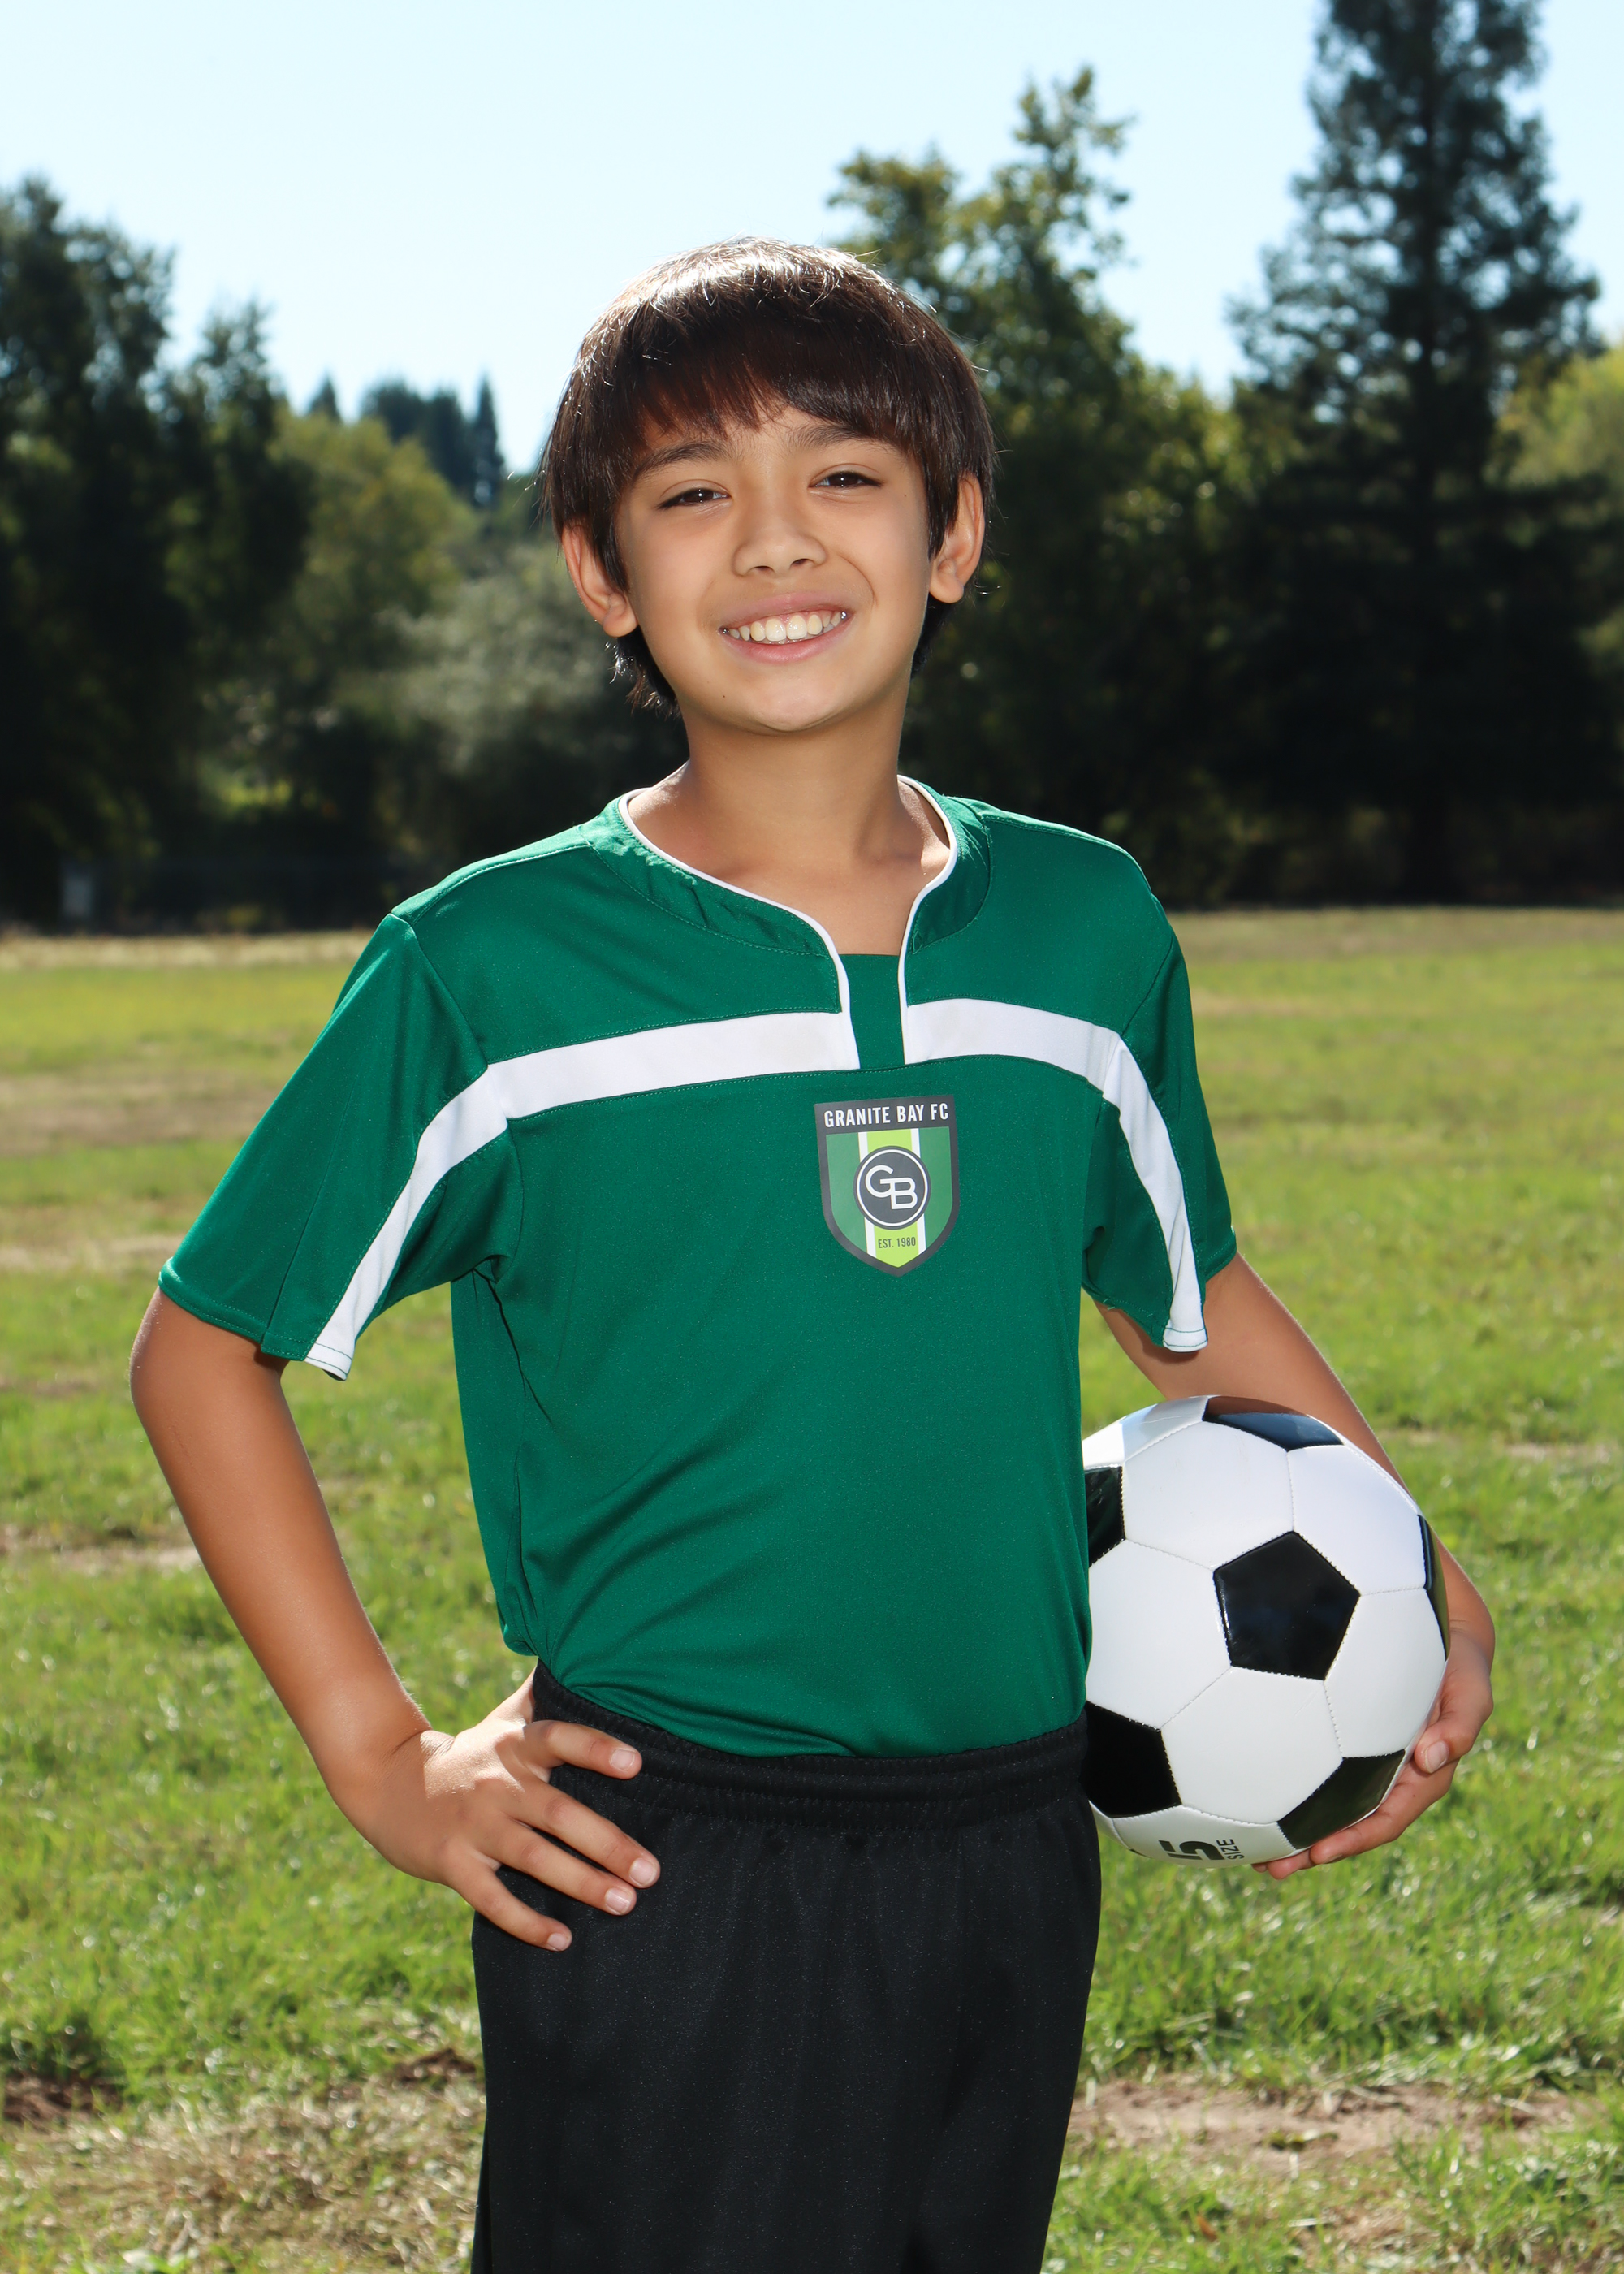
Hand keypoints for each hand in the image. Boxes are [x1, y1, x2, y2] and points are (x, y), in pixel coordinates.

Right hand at [352, 1674, 660, 1947]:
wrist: (388, 1784)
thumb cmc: (468, 1755)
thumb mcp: (500, 1721)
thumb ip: (541, 1697)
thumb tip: (584, 1649)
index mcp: (516, 1747)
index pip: (559, 1739)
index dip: (596, 1749)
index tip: (636, 1764)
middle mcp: (499, 1784)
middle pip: (558, 1812)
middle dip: (607, 1843)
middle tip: (651, 1872)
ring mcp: (474, 1825)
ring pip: (533, 1858)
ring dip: (581, 1883)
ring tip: (624, 1903)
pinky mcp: (452, 1862)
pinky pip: (493, 1899)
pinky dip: (526, 1921)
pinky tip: (562, 1938)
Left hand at [1257, 1622, 1493, 1879]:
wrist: (1440, 1633)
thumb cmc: (1458, 1663)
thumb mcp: (1471, 1689)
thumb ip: (1461, 1723)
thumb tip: (1434, 1758)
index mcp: (1421, 1778)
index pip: (1385, 1821)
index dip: (1354, 1840)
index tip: (1318, 1854)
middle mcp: (1391, 1778)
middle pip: (1349, 1825)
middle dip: (1311, 1851)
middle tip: (1269, 1868)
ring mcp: (1367, 1762)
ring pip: (1328, 1805)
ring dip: (1294, 1831)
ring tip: (1251, 1849)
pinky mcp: (1345, 1741)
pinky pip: (1317, 1771)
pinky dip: (1290, 1786)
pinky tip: (1252, 1790)